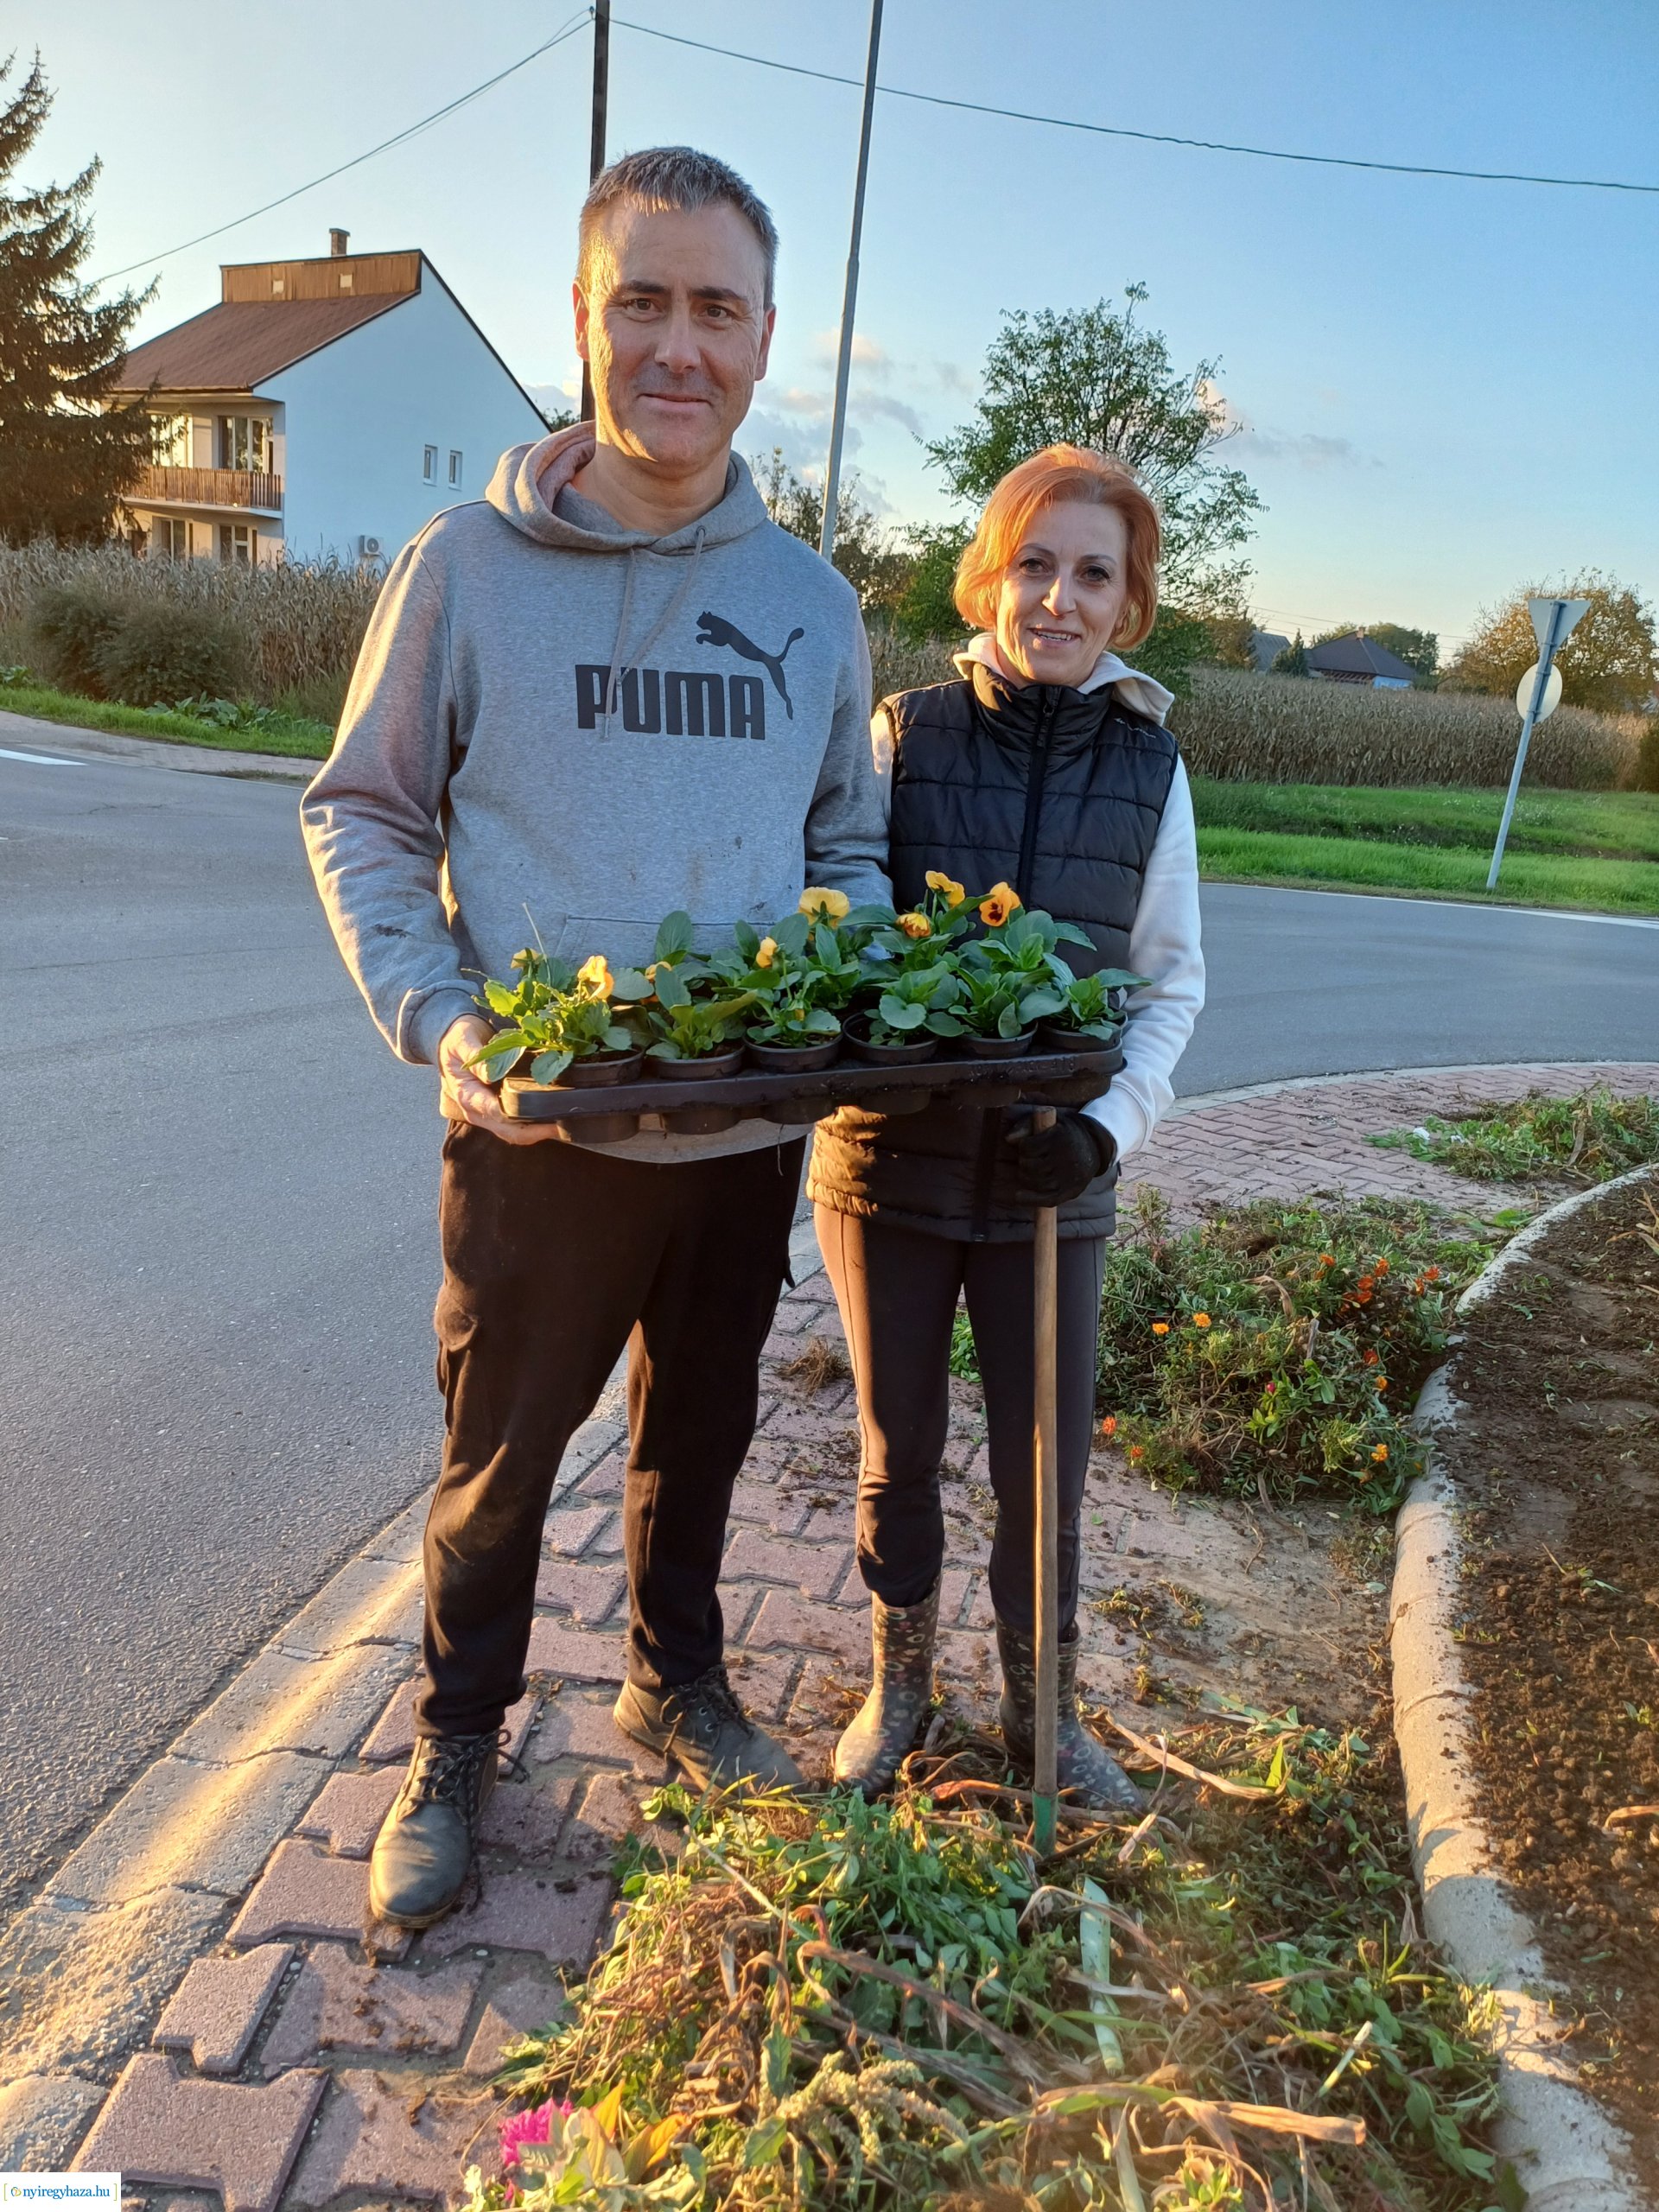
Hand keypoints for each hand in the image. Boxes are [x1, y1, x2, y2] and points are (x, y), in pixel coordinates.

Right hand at [438, 1015, 562, 1145]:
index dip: (520, 1116)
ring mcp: (486, 1114)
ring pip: (514, 1133)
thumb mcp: (462, 1042)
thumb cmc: (456, 1040)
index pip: (495, 1112)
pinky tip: (553, 1118)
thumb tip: (491, 1073)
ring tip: (563, 1124)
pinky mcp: (495, 1112)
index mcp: (467, 1095)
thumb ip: (477, 1058)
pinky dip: (534, 1126)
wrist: (450, 1043)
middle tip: (562, 1125)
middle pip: (508, 1131)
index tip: (545, 1115)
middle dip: (536, 1132)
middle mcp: (476, 1110)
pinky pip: (515, 1126)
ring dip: (538, 1132)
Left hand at [1004, 1110, 1115, 1205]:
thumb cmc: (1063, 1133)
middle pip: (1030, 1166)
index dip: (1023, 1147)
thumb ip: (1026, 1125)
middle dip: (1024, 1163)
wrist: (1093, 1145)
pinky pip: (1048, 1200)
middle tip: (1030, 1159)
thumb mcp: (1047, 1121)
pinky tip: (1019, 1196)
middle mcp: (1066, 1157)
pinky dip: (1030, 1200)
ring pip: (1036, 1183)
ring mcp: (1070, 1176)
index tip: (1028, 1146)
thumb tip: (1009, 1139)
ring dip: (1026, 1178)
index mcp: (1060, 1137)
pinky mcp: (1072, 1191)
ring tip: (1031, 1171)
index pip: (1027, 1147)